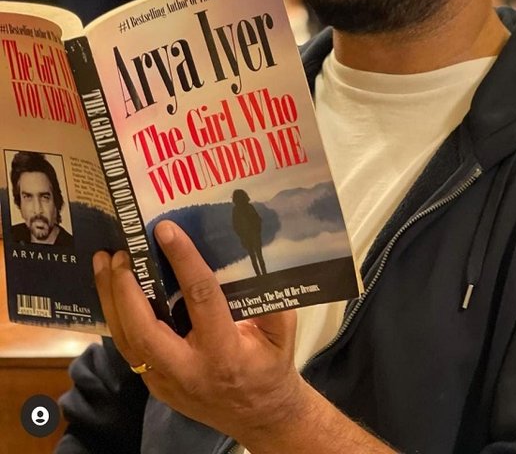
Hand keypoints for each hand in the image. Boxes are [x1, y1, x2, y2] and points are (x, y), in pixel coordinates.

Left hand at [93, 220, 307, 444]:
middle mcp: (189, 369)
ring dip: (111, 299)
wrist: (260, 417)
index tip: (166, 230)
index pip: (200, 297)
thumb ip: (271, 298)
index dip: (182, 260)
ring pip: (127, 340)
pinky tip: (110, 289)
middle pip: (145, 329)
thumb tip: (252, 254)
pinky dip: (117, 315)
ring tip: (102, 261)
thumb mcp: (282, 331)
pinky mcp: (155, 384)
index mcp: (224, 351)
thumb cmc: (271, 367)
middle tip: (120, 252)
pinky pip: (130, 348)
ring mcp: (166, 381)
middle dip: (127, 288)